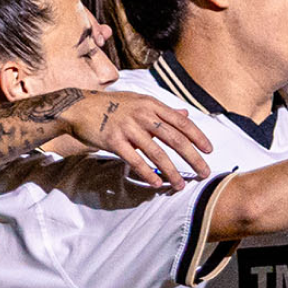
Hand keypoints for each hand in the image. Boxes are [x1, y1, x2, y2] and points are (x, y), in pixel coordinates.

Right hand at [64, 91, 214, 188]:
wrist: (78, 106)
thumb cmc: (111, 105)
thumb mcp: (139, 101)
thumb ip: (162, 111)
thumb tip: (186, 115)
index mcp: (151, 104)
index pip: (181, 122)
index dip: (198, 136)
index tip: (209, 151)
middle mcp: (142, 114)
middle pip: (175, 138)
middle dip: (193, 158)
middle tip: (204, 172)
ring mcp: (128, 127)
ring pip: (156, 153)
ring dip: (172, 171)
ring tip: (181, 186)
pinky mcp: (113, 140)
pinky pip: (135, 160)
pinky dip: (147, 173)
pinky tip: (156, 183)